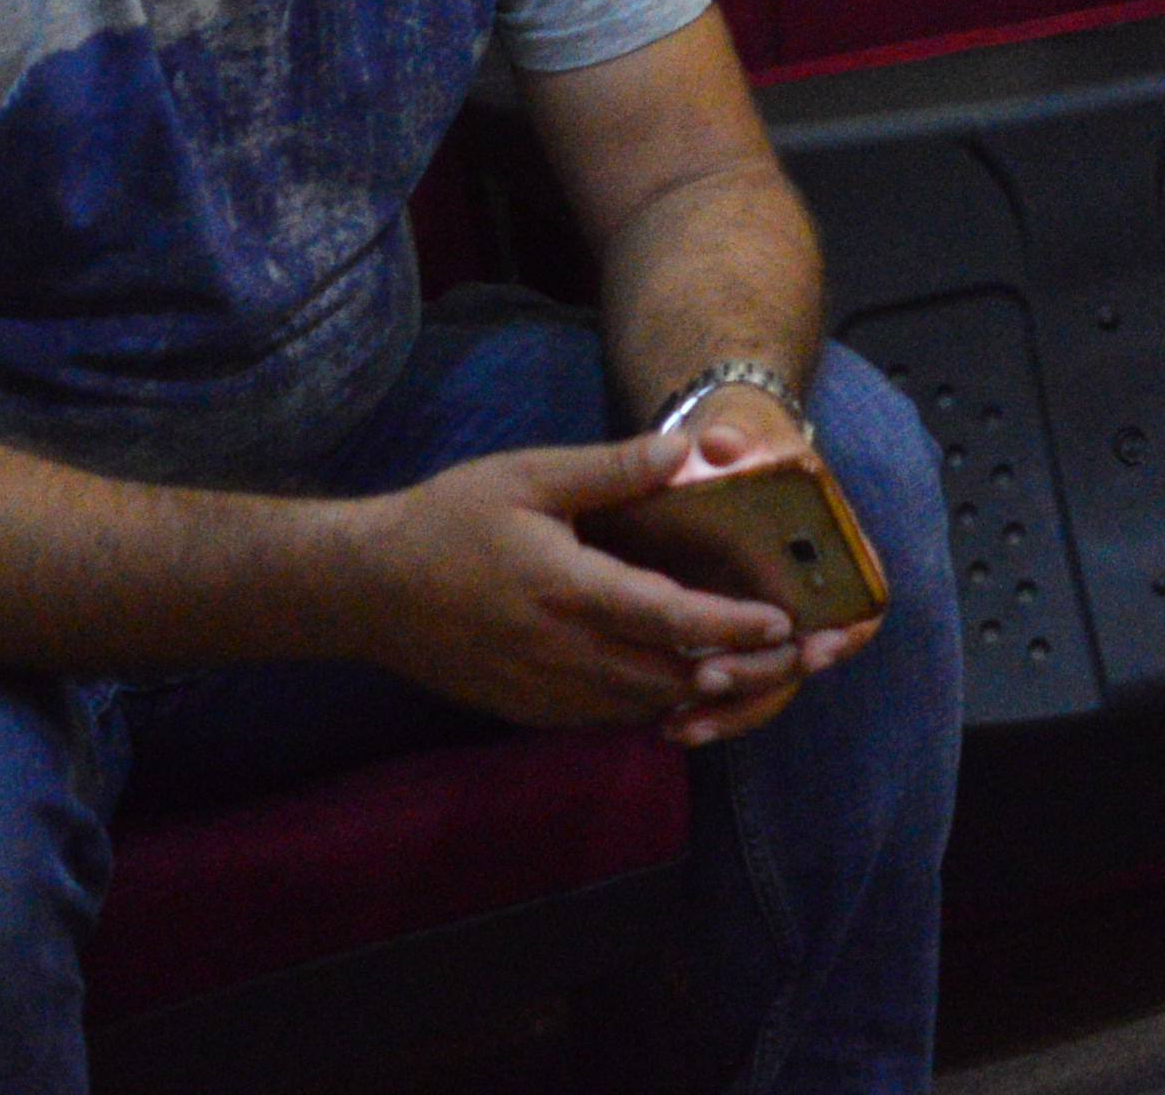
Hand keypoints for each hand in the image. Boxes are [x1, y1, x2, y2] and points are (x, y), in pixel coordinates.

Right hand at [347, 420, 809, 733]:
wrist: (366, 590)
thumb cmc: (448, 521)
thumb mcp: (528, 476)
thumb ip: (612, 469)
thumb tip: (688, 449)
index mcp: (564, 588)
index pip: (665, 616)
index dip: (728, 624)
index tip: (782, 623)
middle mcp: (559, 650)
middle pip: (667, 674)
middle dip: (738, 668)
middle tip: (797, 659)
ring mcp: (541, 689)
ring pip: (640, 704)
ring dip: (700, 693)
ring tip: (760, 675)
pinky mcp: (527, 709)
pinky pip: (605, 716)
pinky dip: (651, 707)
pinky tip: (683, 690)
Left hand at [598, 382, 888, 745]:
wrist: (709, 449)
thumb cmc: (738, 435)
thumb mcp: (740, 424)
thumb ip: (734, 432)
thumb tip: (721, 444)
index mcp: (833, 543)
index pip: (864, 598)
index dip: (847, 630)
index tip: (816, 650)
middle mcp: (809, 593)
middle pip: (806, 655)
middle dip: (762, 675)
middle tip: (708, 679)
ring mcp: (769, 620)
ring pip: (767, 684)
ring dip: (731, 710)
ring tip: (678, 726)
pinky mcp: (729, 637)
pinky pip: (731, 685)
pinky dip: (705, 709)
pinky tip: (663, 723)